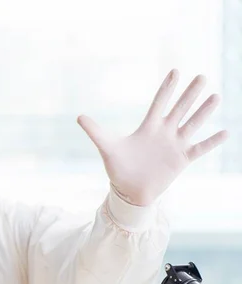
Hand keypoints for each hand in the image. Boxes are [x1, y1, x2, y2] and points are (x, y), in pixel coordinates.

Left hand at [77, 70, 227, 205]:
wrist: (129, 191)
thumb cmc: (119, 168)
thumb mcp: (107, 147)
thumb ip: (95, 131)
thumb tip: (79, 117)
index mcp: (148, 127)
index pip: (160, 103)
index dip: (167, 88)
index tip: (176, 71)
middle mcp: (165, 133)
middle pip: (180, 109)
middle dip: (190, 94)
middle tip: (202, 76)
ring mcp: (175, 145)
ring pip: (193, 124)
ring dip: (204, 112)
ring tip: (216, 96)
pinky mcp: (182, 160)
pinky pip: (200, 148)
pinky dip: (212, 141)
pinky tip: (226, 132)